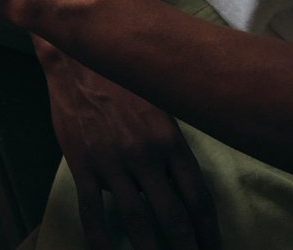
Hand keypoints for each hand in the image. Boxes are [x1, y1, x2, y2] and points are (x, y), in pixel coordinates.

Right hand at [40, 50, 219, 249]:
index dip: (209, 230)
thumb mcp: (160, 111)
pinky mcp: (82, 163)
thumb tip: (179, 190)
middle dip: (185, 247)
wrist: (79, 62)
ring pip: (137, 220)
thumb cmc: (123, 84)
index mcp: (171, 142)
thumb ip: (170, 151)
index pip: (198, 198)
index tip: (213, 248)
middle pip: (173, 216)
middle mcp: (146, 156)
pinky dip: (100, 238)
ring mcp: (113, 161)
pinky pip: (92, 209)